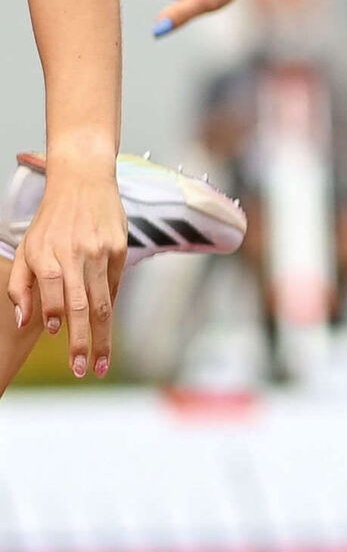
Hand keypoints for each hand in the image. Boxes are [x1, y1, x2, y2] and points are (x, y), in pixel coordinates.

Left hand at [9, 151, 125, 378]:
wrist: (83, 180)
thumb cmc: (51, 219)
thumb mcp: (26, 247)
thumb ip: (21, 285)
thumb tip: (26, 321)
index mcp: (50, 255)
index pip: (56, 294)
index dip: (58, 317)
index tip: (59, 339)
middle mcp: (77, 256)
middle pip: (84, 306)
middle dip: (84, 342)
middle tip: (83, 370)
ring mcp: (102, 253)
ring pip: (104, 303)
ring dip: (103, 337)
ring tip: (100, 364)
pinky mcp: (121, 250)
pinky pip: (113, 287)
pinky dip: (108, 309)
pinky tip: (106, 330)